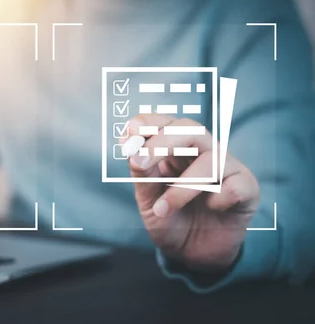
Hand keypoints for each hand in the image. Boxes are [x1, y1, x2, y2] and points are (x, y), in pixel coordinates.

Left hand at [120, 114, 259, 271]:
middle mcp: (203, 150)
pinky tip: (210, 209)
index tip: (130, 132)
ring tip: (162, 209)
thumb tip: (132, 150)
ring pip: (210, 160)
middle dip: (162, 142)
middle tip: (139, 162)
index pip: (165, 122)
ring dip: (182, 186)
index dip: (148, 122)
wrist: (191, 254)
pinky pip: (234, 186)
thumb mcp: (148, 199)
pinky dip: (218, 199)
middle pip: (190, 129)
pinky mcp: (246, 187)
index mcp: (176, 148)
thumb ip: (142, 174)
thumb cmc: (170, 219)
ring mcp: (227, 167)